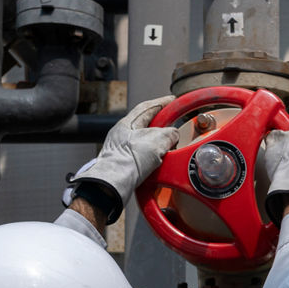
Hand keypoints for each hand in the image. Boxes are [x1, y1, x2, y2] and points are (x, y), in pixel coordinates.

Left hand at [67, 96, 179, 222]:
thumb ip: (169, 133)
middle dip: (163, 127)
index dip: (162, 103)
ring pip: (147, 144)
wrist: (113, 186)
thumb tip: (174, 135)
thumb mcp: (156, 140)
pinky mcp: (126, 167)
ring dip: (160, 146)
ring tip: (170, 148)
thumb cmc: (127, 162)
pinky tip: (161, 164)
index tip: (172, 101)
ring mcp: (123, 152)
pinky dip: (155, 160)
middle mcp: (122, 137)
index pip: (146, 108)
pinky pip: (144, 159)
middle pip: (147, 126)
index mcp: (126, 124)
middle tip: (175, 127)